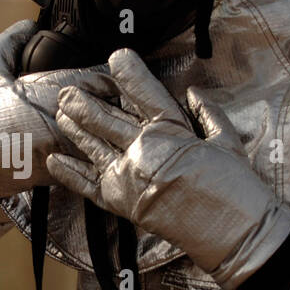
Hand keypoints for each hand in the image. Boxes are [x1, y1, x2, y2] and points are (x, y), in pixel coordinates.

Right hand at [0, 21, 111, 202]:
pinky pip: (91, 163)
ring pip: (106, 137)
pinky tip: (99, 149)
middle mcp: (61, 121)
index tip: (120, 72)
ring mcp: (63, 150)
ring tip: (117, 126)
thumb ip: (9, 45)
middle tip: (127, 100)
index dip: (113, 76)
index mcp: (48, 92)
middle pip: (112, 109)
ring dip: (113, 131)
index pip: (102, 79)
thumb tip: (28, 25)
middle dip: (120, 104)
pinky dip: (98, 155)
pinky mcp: (63, 174)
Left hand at [47, 49, 289, 289]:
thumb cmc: (236, 187)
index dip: (129, 74)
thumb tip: (193, 92)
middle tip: (66, 91)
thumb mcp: (227, 141)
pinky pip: (88, 187)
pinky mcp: (122, 204)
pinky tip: (54, 161)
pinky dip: (70, 174)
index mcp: (171, 131)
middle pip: (105, 120)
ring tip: (59, 114)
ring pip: (93, 146)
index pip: (144, 94)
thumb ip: (208, 113)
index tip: (116, 56)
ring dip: (74, 129)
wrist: (233, 233)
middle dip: (83, 103)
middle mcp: (143, 150)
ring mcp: (128, 177)